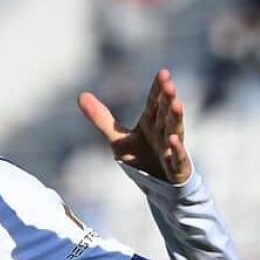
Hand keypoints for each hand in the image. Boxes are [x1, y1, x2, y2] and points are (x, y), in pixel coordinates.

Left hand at [78, 68, 192, 184]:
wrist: (156, 185)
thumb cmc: (139, 157)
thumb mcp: (116, 137)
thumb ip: (100, 118)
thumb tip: (80, 94)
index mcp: (151, 122)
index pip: (155, 102)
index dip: (158, 89)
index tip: (163, 73)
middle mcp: (163, 132)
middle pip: (165, 113)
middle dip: (168, 99)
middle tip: (170, 85)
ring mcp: (171, 149)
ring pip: (175, 130)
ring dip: (176, 118)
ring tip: (177, 104)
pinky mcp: (177, 167)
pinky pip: (178, 157)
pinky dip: (176, 149)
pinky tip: (173, 139)